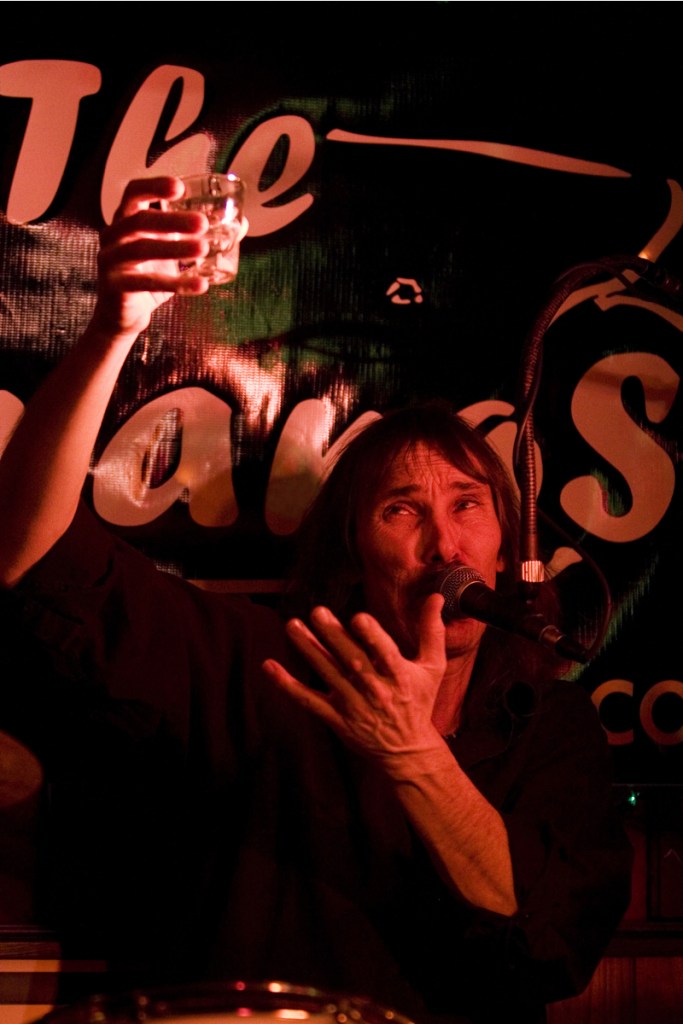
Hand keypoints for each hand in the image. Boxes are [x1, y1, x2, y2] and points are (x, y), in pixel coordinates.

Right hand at [90, 176, 210, 339]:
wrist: (124, 315)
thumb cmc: (149, 275)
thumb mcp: (173, 252)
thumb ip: (197, 237)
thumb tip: (241, 225)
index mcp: (125, 220)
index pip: (134, 193)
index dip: (154, 186)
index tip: (180, 187)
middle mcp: (113, 236)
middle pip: (140, 220)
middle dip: (172, 220)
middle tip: (203, 223)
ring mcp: (110, 261)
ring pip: (141, 249)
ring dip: (175, 248)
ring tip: (203, 248)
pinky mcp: (115, 286)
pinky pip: (147, 283)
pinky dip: (175, 283)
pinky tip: (201, 284)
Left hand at [263, 594, 447, 762]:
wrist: (408, 750)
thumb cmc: (419, 701)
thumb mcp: (432, 668)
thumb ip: (432, 631)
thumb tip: (436, 596)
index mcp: (400, 677)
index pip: (385, 654)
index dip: (372, 637)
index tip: (358, 618)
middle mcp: (376, 691)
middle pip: (352, 661)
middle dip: (334, 636)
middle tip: (317, 612)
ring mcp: (353, 706)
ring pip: (328, 675)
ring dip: (309, 650)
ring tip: (292, 626)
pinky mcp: (336, 719)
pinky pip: (308, 700)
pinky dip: (287, 685)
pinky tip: (269, 666)